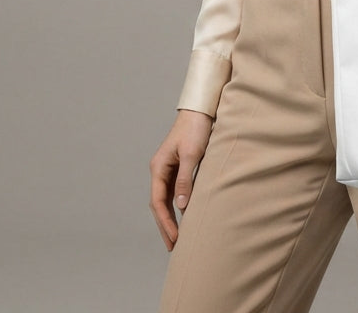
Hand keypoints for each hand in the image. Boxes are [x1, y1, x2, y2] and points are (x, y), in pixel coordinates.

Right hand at [149, 109, 213, 250]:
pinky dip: (177, 206)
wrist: (200, 110)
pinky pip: (173, 192)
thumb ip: (185, 179)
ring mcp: (167, 169)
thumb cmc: (195, 129)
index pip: (158, 201)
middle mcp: (159, 170)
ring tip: (176, 237)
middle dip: (164, 225)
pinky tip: (183, 215)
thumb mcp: (191, 155)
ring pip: (165, 199)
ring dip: (170, 218)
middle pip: (158, 204)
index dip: (165, 222)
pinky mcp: (177, 167)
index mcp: (158, 167)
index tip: (174, 238)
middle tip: (173, 246)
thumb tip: (181, 205)